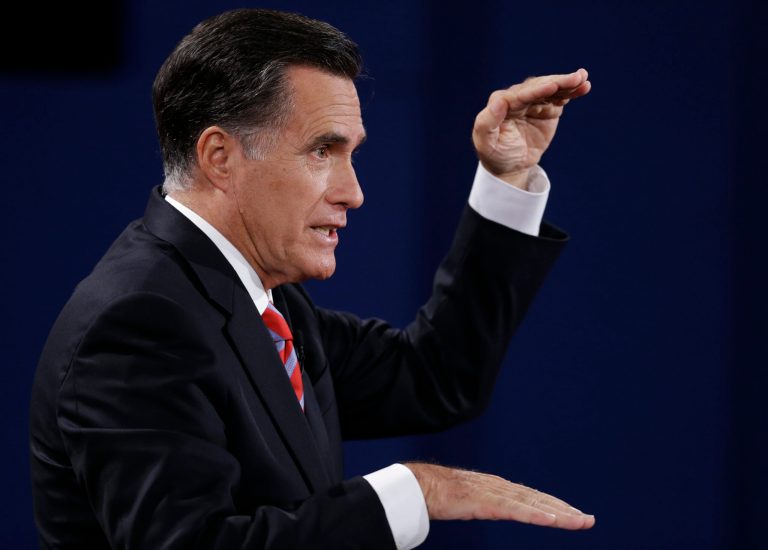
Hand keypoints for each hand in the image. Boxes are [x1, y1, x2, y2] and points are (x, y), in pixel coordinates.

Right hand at [404, 462, 594, 529]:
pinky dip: (536, 514)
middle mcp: (501, 487)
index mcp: (498, 488)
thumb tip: (489, 508)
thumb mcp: (469, 501)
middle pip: (540, 499)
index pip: (533, 498)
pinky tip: (552, 520)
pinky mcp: (487, 502)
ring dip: (559, 513)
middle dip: (566, 510)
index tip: (575, 515)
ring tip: (579, 522)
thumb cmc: (439, 494)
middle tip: (589, 520)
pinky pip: (516, 510)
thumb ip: (484, 503)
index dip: (556, 506)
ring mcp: (495, 494)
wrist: (420, 485)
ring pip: (534, 504)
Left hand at [472, 69, 590, 188]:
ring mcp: (534, 102)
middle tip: (576, 78)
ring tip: (584, 78)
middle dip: (557, 82)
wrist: (510, 166)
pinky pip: (560, 98)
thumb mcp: (486, 142)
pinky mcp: (547, 109)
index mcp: (501, 103)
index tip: (552, 87)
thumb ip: (487, 122)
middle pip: (539, 87)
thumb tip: (499, 101)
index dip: (537, 90)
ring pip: (552, 89)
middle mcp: (518, 98)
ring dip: (567, 83)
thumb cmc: (495, 154)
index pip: (521, 94)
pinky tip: (584, 87)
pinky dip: (572, 92)